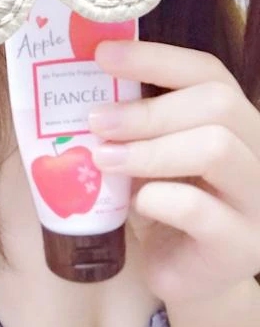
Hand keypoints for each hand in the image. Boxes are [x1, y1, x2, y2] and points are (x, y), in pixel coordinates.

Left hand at [88, 40, 259, 304]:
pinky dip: (157, 199)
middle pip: (218, 103)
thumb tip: (82, 85)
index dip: (155, 58)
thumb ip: (133, 121)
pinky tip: (137, 204)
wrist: (180, 271)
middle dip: (148, 110)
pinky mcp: (241, 244)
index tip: (102, 55)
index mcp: (235, 120)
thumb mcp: (147, 151)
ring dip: (148, 151)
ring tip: (104, 160)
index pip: (207, 72)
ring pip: (215, 148)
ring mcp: (257, 199)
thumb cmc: (162, 201)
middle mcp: (258, 152)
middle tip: (96, 121)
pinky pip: (198, 208)